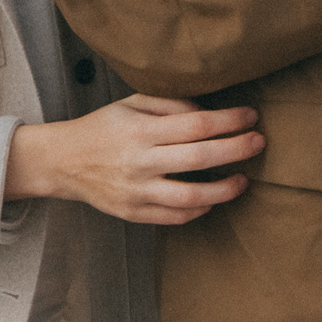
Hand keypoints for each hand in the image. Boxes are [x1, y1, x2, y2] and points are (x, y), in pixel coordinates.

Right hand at [5, 93, 262, 224]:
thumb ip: (169, 105)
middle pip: (201, 157)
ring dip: (225, 188)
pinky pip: (176, 216)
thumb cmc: (103, 128)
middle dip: (237, 149)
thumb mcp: (131, 104)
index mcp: (140, 130)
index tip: (250, 116)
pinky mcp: (134, 213)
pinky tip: (212, 197)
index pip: (196, 124)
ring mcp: (137, 192)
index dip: (229, 120)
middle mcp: (139, 162)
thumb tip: (207, 114)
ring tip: (243, 179)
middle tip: (258, 142)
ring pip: (192, 196)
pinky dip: (200, 209)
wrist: (63, 161)